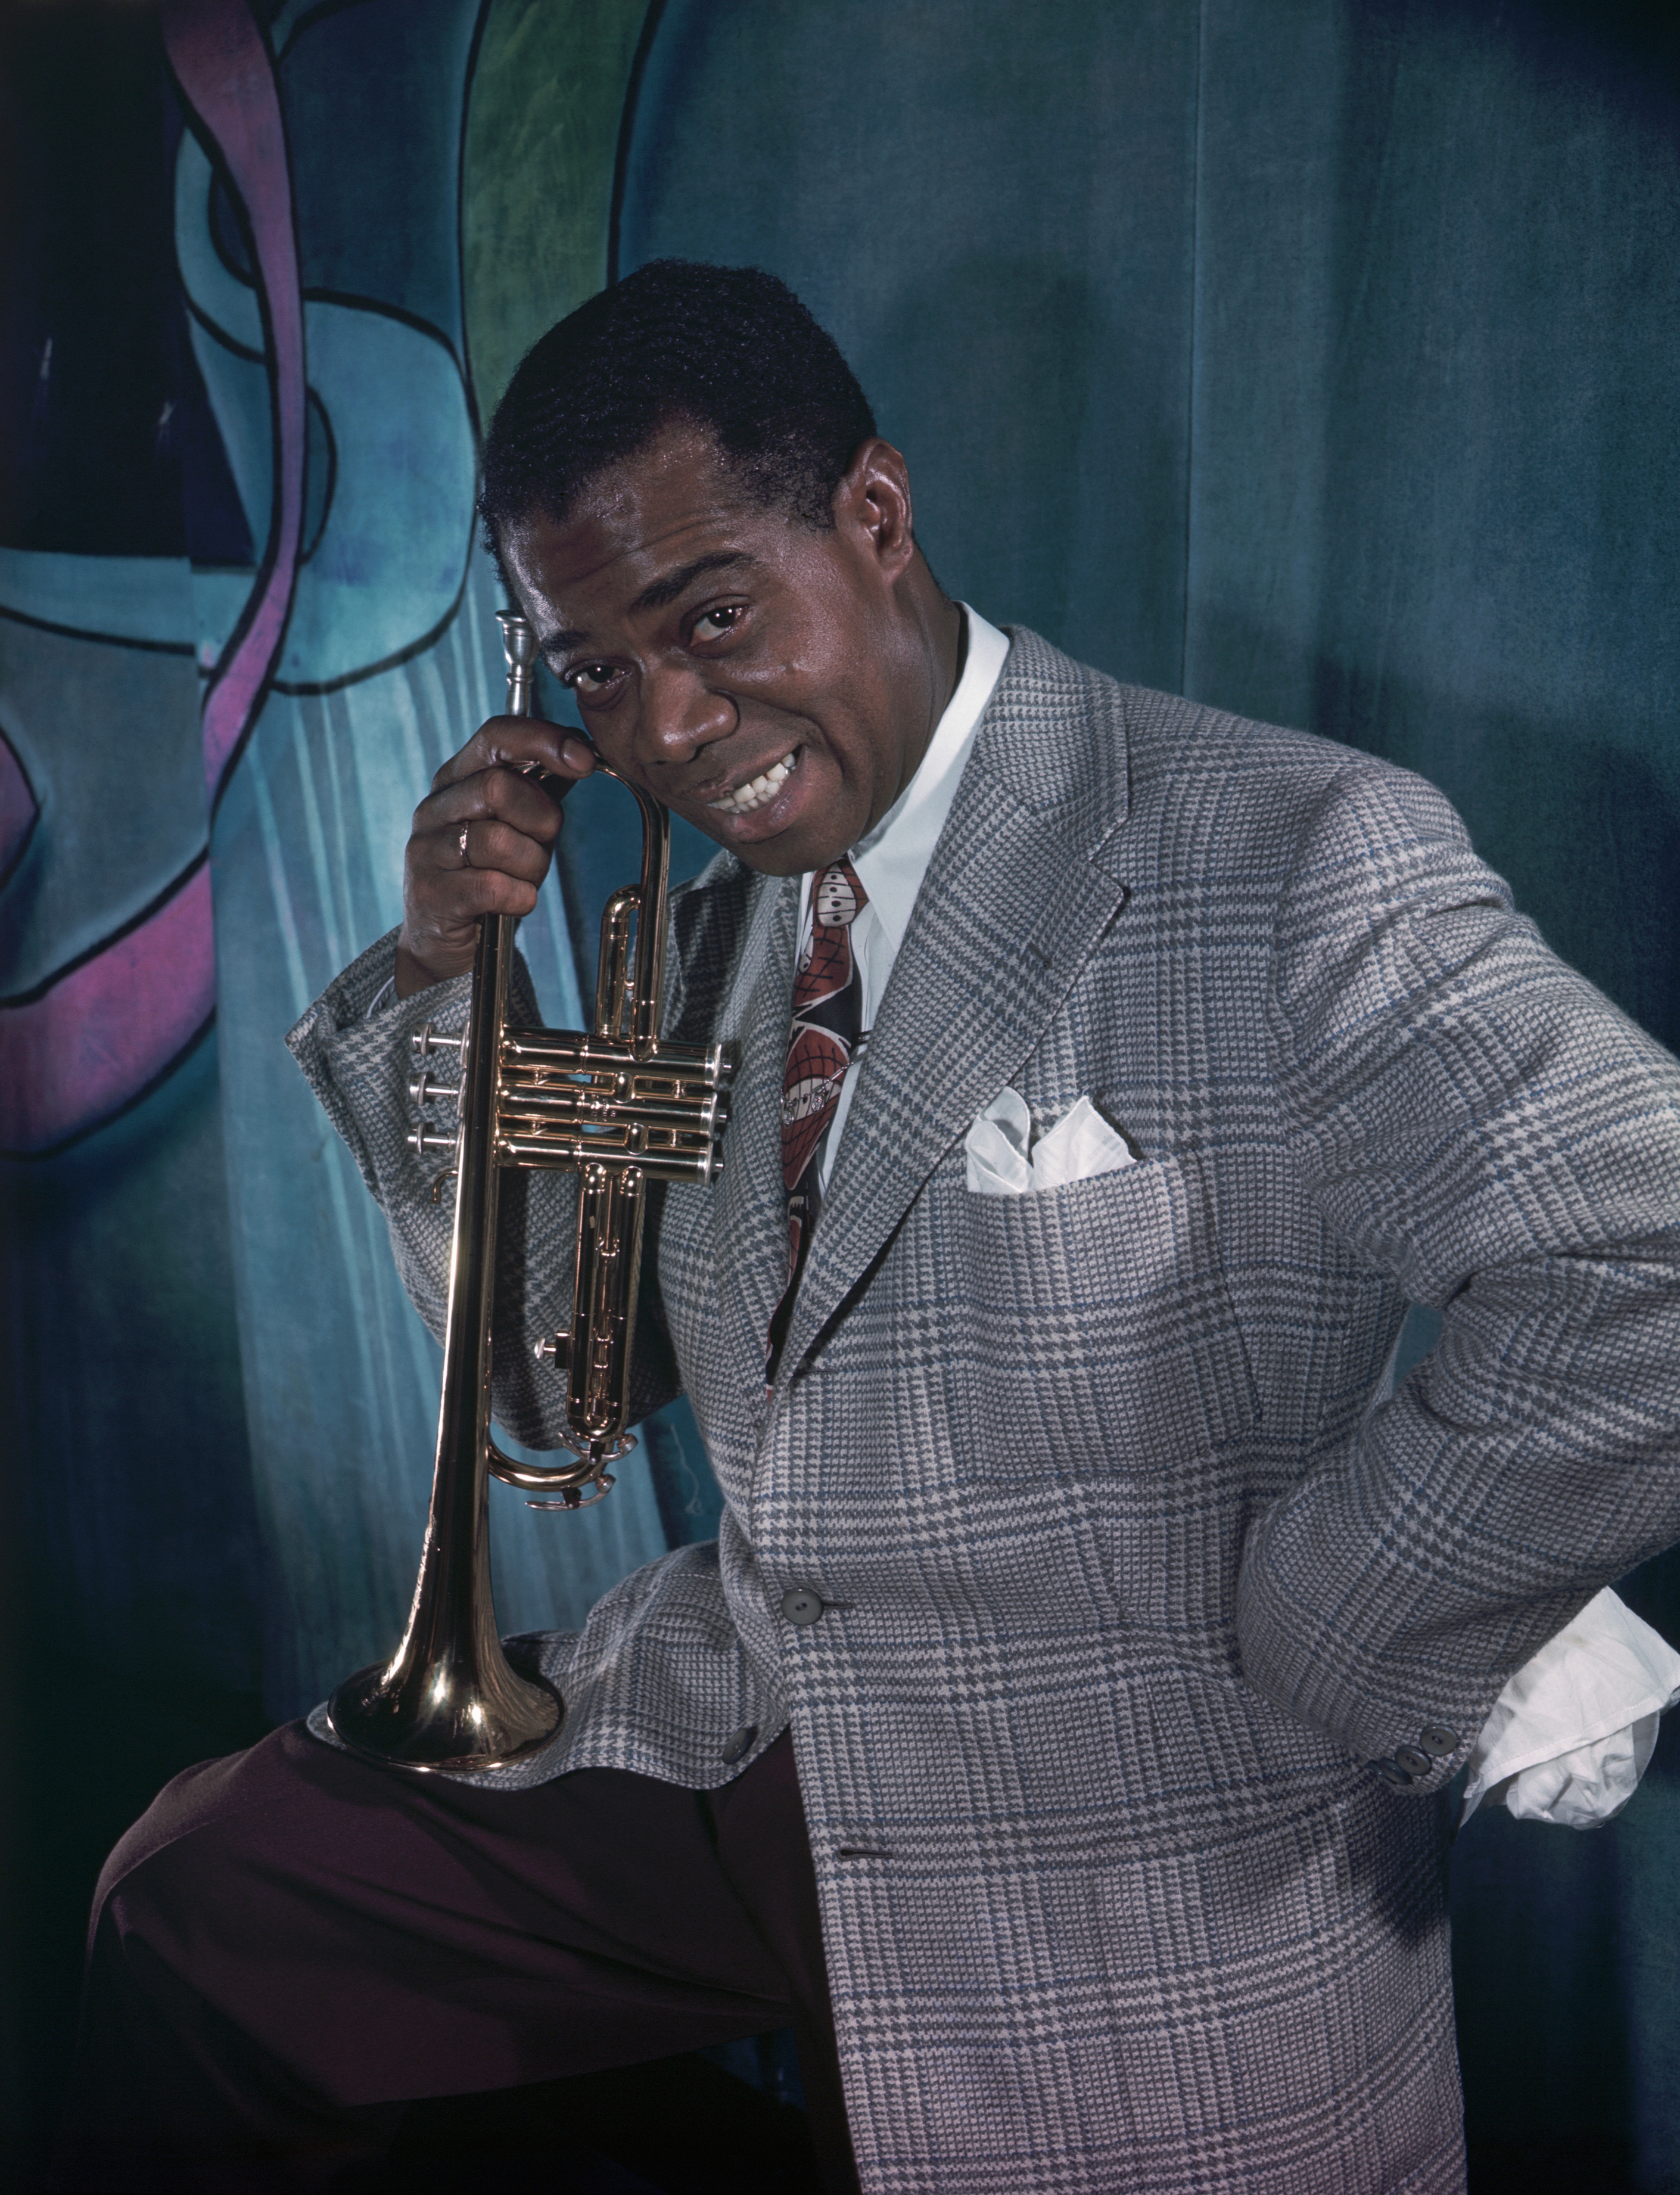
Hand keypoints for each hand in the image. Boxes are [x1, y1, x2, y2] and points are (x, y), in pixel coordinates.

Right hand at [395, 715, 595, 995]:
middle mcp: (434, 807)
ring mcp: (426, 850)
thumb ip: (542, 790)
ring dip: (532, 867)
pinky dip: (520, 897)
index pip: (497, 735)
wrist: (446, 941)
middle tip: (542, 845)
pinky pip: (494, 887)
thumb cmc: (490, 875)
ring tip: (524, 880)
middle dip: (540, 820)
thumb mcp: (520, 825)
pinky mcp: (430, 893)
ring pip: (499, 841)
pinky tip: (516, 902)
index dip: (544, 740)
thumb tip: (581, 751)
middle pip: (498, 787)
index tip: (584, 759)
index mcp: (457, 779)